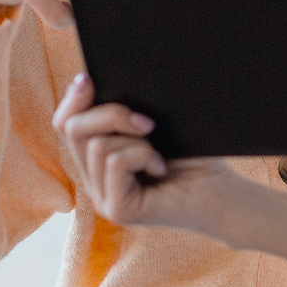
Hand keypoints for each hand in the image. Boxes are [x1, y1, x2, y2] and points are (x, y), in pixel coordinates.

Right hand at [53, 73, 235, 234]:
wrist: (222, 191)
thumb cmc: (194, 155)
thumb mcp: (155, 123)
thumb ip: (126, 108)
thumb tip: (92, 76)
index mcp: (98, 156)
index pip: (64, 123)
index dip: (72, 99)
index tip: (89, 79)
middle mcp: (93, 178)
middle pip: (72, 128)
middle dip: (110, 113)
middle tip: (147, 121)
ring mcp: (102, 196)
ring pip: (96, 145)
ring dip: (134, 140)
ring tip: (159, 153)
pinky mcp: (117, 209)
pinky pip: (115, 162)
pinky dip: (141, 155)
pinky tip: (160, 168)